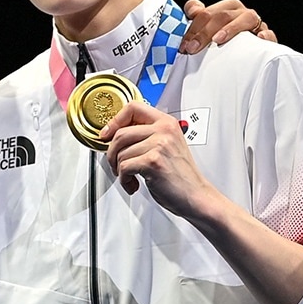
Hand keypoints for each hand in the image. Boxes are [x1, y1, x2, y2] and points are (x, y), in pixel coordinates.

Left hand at [99, 100, 222, 221]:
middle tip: (117, 166)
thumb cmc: (180, 176)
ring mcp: (159, 144)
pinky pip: (124, 167)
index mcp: (166, 122)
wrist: (195, 196)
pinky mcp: (153, 161)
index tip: (107, 134)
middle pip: (120, 133)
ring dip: (120, 171)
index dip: (115, 121)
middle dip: (112, 153)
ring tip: (131, 179)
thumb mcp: (166, 146)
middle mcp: (164, 130)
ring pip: (120, 153)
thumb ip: (147, 135)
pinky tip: (134, 185)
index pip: (132, 107)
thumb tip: (114, 134)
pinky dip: (124, 180)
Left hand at [178, 0, 274, 53]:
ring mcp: (255, 24)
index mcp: (226, 8)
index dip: (193, 27)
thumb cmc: (225, 42)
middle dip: (205, 31)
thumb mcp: (208, 30)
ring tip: (218, 40)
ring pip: (245, 18)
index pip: (207, 12)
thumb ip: (197, 18)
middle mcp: (240, 12)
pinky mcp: (267, 37)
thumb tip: (192, 10)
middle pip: (222, 15)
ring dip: (231, 28)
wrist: (249, 55)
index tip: (184, 45)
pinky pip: (269, 33)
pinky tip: (259, 38)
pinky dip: (265, 35)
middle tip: (193, 48)